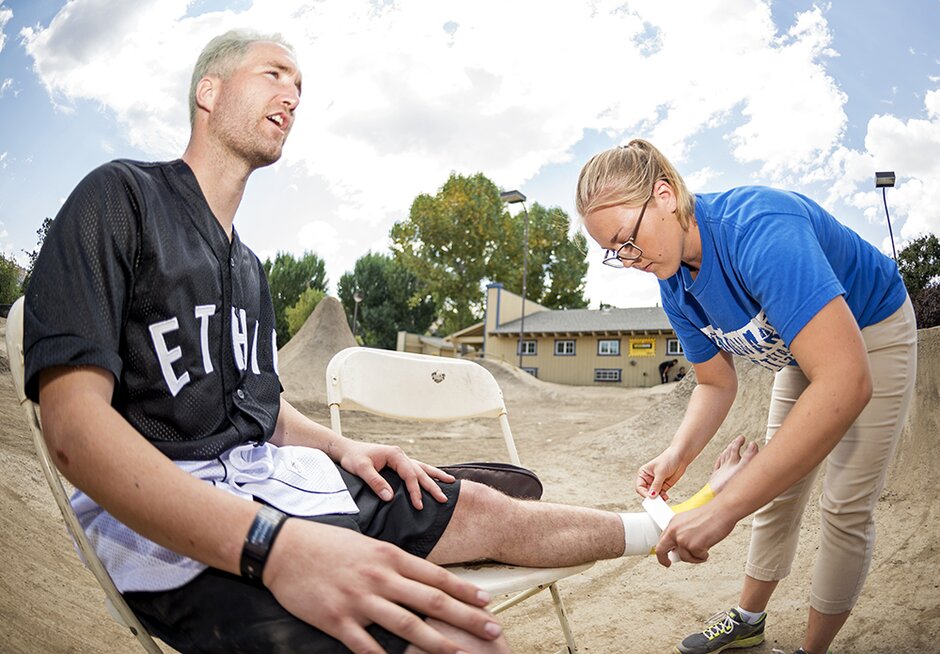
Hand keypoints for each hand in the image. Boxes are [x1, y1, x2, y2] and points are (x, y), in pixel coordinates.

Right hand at [265, 519, 501, 652]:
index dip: (464, 591)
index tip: (487, 602)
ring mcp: (359, 600)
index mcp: (389, 557)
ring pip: (407, 625)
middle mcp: (380, 578)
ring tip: (460, 652)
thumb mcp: (367, 545)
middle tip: (493, 628)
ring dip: (438, 642)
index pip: (436, 576)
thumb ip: (394, 563)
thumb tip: (422, 577)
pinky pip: (367, 646)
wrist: (284, 548)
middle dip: (466, 617)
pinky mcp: (337, 620)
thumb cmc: (327, 544)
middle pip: (431, 601)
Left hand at [337, 440, 455, 509]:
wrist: (345, 449)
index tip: (419, 505)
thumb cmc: (352, 458)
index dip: (415, 490)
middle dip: (432, 486)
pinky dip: (426, 473)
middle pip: (420, 472)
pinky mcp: (397, 462)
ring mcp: (400, 458)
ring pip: (421, 468)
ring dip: (435, 476)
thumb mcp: (361, 469)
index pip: (410, 475)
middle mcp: (400, 455)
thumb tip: (390, 497)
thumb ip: (376, 482)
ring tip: (450, 482)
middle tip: (443, 499)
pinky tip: (433, 476)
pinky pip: (415, 468)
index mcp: (395, 454)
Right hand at [635, 446, 686, 499]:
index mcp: (643, 473)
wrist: (681, 457)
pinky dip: (663, 497)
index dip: (643, 493)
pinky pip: (661, 495)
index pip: (639, 486)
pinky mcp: (664, 486)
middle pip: (646, 492)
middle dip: (651, 497)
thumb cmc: (668, 459)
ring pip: (654, 495)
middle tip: (656, 501)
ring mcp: (656, 483)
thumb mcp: (660, 472)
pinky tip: (666, 497)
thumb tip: (651, 496)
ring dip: (658, 498)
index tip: (649, 497)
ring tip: (662, 499)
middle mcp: (648, 479)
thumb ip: (656, 485)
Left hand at [654, 503, 735, 566]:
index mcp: (673, 523)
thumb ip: (680, 532)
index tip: (665, 556)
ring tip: (703, 548)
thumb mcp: (687, 521)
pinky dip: (704, 556)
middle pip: (661, 550)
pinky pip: (698, 558)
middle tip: (668, 564)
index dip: (662, 550)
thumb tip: (678, 547)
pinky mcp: (694, 546)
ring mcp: (683, 539)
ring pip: (684, 557)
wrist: (721, 511)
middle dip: (664, 560)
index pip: (661, 540)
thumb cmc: (710, 515)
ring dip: (694, 557)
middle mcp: (675, 531)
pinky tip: (708, 546)